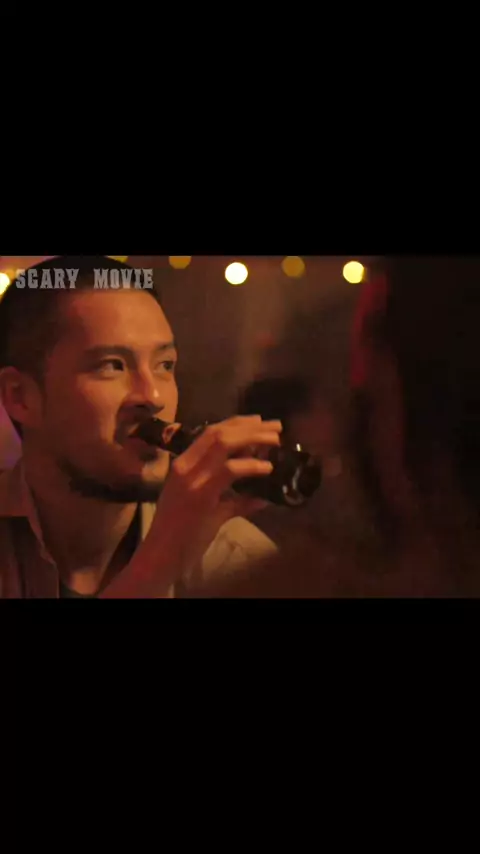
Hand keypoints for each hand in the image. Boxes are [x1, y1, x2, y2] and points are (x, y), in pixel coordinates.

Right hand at [103, 415, 281, 596]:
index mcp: (182, 464)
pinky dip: (251, 466)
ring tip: (275, 441)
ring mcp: (191, 478)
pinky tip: (267, 469)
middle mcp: (184, 465)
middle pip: (219, 432)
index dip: (237, 423)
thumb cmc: (181, 535)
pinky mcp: (200, 494)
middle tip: (276, 426)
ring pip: (224, 444)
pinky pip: (229, 470)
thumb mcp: (209, 511)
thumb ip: (234, 501)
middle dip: (250, 426)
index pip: (210, 432)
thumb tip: (261, 497)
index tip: (259, 421)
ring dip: (253, 438)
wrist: (161, 556)